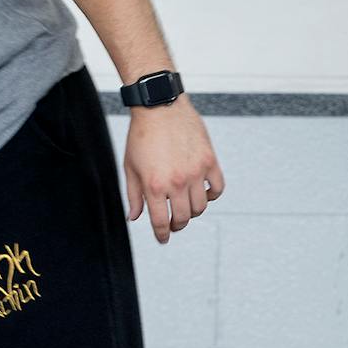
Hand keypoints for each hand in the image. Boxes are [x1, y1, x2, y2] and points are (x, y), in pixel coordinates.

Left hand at [124, 101, 224, 244]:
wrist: (159, 108)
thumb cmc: (141, 137)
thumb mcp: (130, 168)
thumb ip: (133, 196)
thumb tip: (135, 217)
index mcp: (154, 186)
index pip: (160, 221)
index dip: (162, 234)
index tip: (163, 239)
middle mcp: (177, 182)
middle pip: (183, 218)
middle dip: (177, 225)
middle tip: (173, 225)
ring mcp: (196, 172)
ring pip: (201, 206)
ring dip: (193, 212)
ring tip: (185, 208)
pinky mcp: (210, 161)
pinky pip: (218, 188)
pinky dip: (212, 196)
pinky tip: (202, 194)